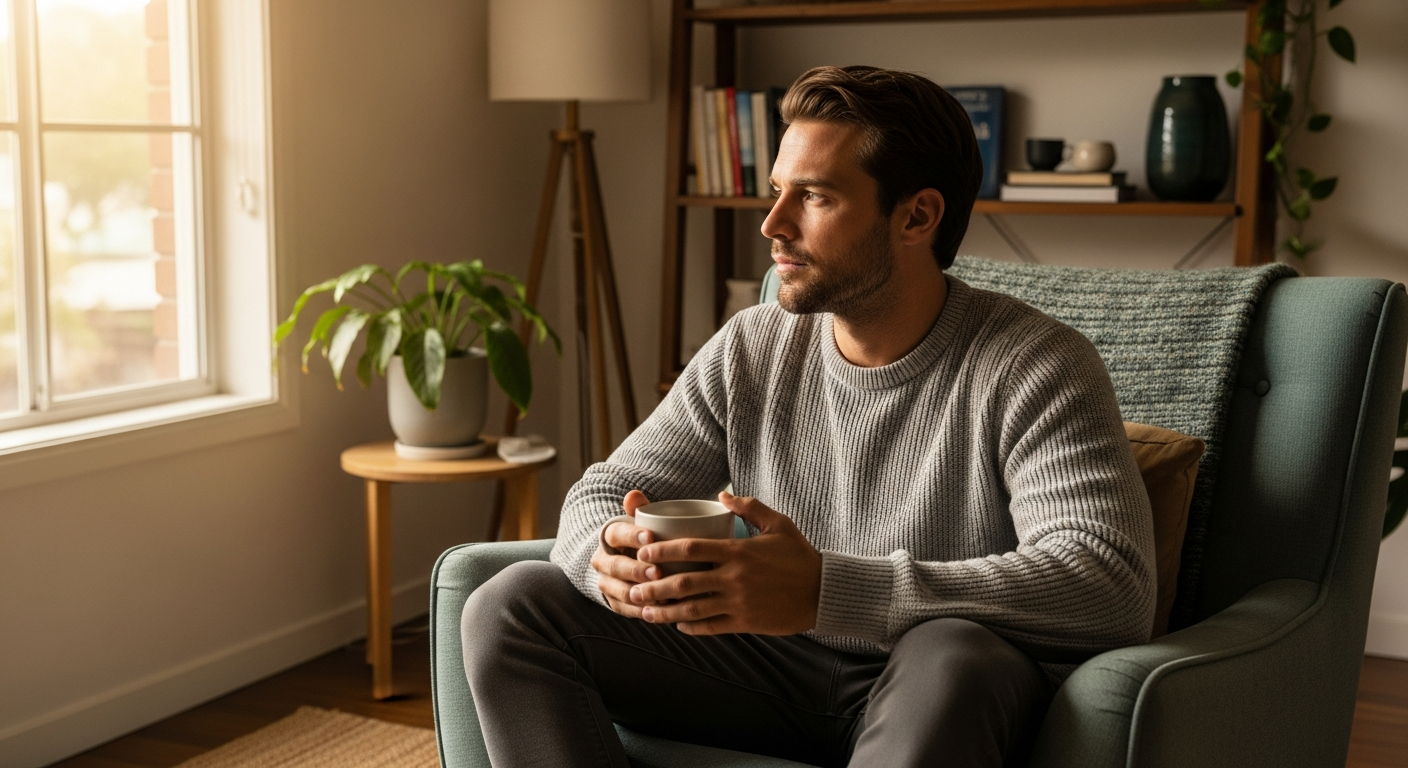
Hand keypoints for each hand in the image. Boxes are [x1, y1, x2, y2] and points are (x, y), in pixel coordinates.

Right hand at [591, 490, 660, 618]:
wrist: (629, 562)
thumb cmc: (643, 539)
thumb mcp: (642, 522)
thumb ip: (640, 509)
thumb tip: (634, 494)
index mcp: (609, 536)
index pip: (617, 533)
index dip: (631, 535)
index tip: (650, 536)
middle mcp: (602, 560)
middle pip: (616, 566)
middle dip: (636, 570)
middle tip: (657, 571)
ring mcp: (606, 583)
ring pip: (619, 590)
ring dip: (639, 593)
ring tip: (660, 595)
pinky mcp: (614, 602)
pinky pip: (626, 609)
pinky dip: (642, 611)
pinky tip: (659, 610)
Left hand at [629, 491, 821, 635]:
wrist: (824, 592)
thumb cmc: (800, 556)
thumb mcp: (779, 524)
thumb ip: (749, 508)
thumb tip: (721, 496)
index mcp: (738, 551)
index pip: (691, 548)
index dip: (662, 549)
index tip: (643, 550)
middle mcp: (734, 578)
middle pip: (684, 582)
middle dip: (654, 585)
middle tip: (634, 586)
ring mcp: (738, 602)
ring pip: (692, 609)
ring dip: (665, 611)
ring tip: (644, 611)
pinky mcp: (745, 622)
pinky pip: (711, 627)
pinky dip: (691, 627)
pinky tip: (677, 624)